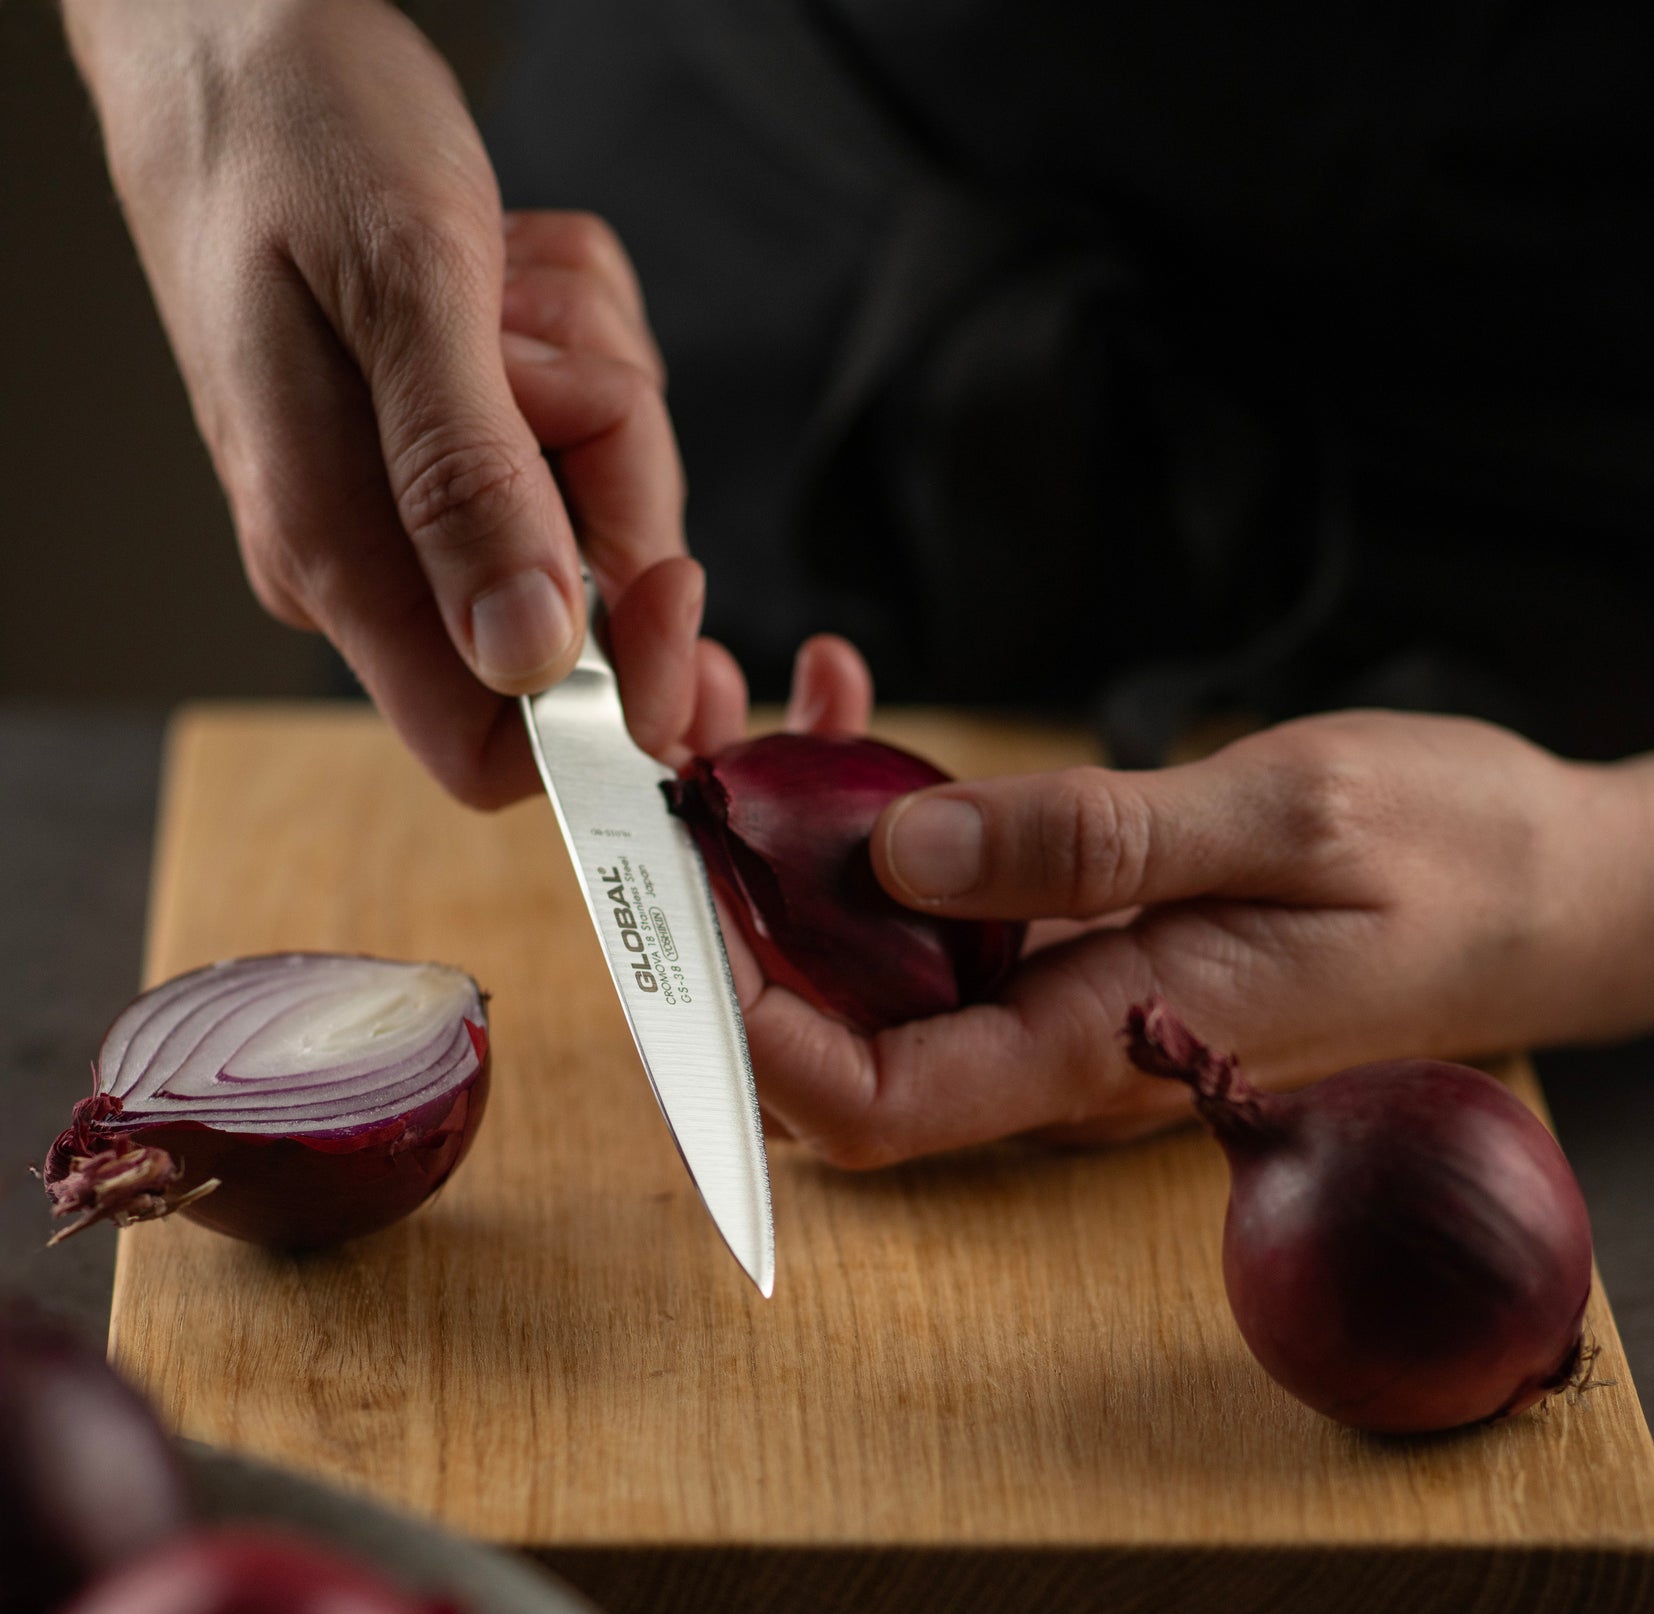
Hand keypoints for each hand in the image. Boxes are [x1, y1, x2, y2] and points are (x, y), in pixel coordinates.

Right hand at [64, 0, 706, 803]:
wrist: (235, 31)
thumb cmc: (290, 132)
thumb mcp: (405, 288)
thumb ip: (467, 482)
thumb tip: (528, 656)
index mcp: (336, 557)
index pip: (489, 754)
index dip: (609, 713)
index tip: (670, 596)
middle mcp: (375, 558)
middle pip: (581, 619)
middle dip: (610, 478)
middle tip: (540, 351)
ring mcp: (416, 503)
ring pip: (597, 510)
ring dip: (593, 384)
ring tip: (498, 283)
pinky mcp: (456, 444)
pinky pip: (585, 431)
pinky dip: (578, 343)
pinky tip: (505, 270)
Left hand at [720, 706, 1653, 1164]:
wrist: (1552, 888)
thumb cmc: (1452, 855)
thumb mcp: (1289, 817)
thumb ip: (1096, 844)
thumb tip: (901, 861)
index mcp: (1106, 1044)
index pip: (873, 1103)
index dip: (749, 1036)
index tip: (685, 906)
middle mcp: (1061, 1048)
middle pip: (834, 1039)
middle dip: (731, 921)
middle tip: (680, 760)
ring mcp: (1065, 1001)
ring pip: (869, 966)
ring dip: (786, 849)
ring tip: (763, 698)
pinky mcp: (1080, 947)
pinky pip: (937, 909)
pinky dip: (873, 815)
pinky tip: (860, 708)